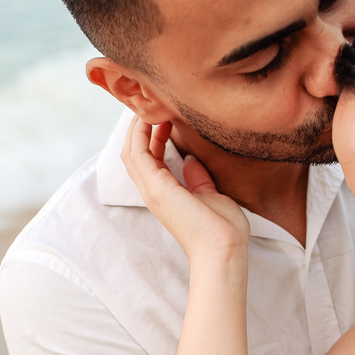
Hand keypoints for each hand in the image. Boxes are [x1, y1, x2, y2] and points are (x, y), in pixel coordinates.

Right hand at [121, 117, 248, 260]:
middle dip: (140, 127)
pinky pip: (138, 154)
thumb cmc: (223, 230)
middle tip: (153, 104)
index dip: (152, 136)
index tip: (164, 116)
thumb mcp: (211, 196)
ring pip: (131, 151)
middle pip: (134, 153)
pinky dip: (140, 134)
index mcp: (166, 193)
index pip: (149, 159)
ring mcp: (152, 190)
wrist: (224, 250)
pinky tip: (150, 117)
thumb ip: (199, 179)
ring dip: (137, 127)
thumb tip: (191, 161)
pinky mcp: (156, 188)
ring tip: (150, 105)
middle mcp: (154, 191)